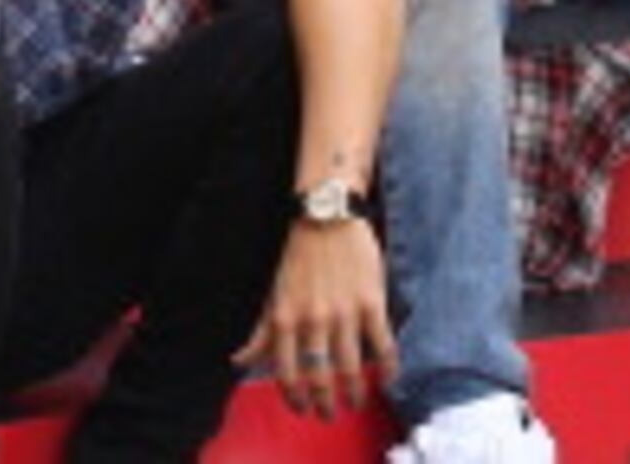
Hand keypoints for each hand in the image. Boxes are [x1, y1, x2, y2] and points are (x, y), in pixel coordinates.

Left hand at [235, 212, 390, 415]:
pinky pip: (382, 345)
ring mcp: (344, 312)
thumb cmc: (299, 257)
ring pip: (351, 368)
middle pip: (319, 377)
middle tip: (329, 413)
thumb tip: (240, 361)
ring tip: (356, 402)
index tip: (302, 409)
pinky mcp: (371, 302)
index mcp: (285, 318)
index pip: (286, 372)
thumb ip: (261, 332)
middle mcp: (313, 319)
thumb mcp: (274, 294)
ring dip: (355, 393)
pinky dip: (388, 367)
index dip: (294, 398)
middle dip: (324, 403)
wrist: (328, 216)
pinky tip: (388, 378)